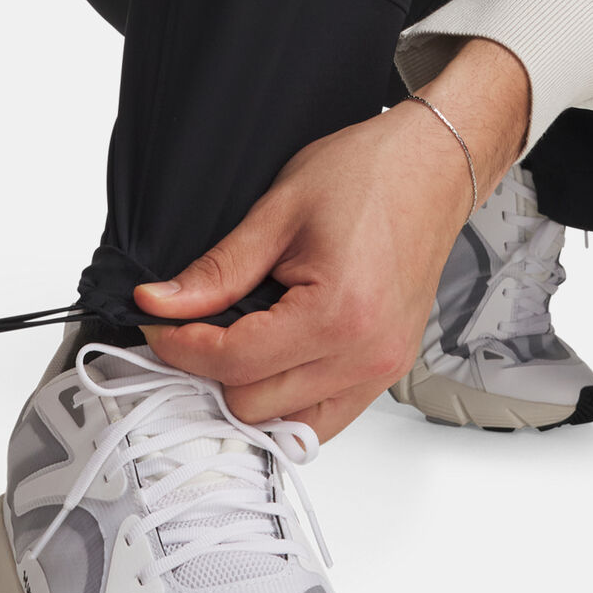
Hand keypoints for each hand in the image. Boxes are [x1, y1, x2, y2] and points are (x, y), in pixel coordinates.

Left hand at [138, 39, 529, 440]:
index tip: (160, 322)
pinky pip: (325, 418)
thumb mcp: (279, 211)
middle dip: (212, 371)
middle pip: (256, 406)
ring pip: (290, 426)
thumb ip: (218, 270)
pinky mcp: (389, 372)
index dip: (181, 345)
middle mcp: (366, 355)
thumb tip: (162, 303)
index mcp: (338, 315)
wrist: (432, 166)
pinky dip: (290, 400)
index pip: (234, 362)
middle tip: (193, 328)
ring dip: (252, 393)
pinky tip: (273, 359)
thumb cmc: (370, 176)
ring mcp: (383, 370)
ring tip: (234, 345)